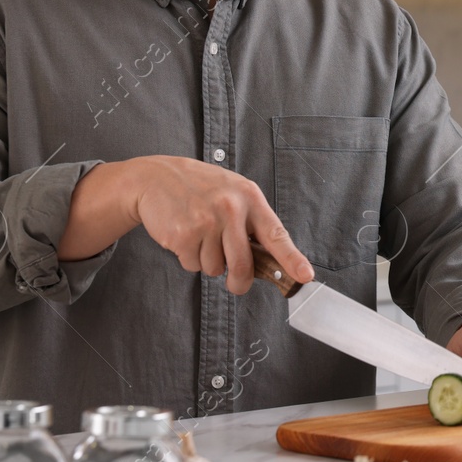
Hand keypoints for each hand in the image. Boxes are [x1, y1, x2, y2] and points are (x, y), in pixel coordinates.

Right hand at [63, 155, 313, 294]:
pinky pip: (193, 266)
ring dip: (208, 263)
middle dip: (240, 282)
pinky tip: (184, 235)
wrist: (156, 177)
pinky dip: (189, 259)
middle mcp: (230, 209)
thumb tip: (268, 262)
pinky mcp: (182, 235)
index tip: (305, 276)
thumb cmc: (201, 188)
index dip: (292, 259)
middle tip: (236, 284)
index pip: (276, 234)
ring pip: (215, 269)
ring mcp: (205, 222)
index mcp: (250, 198)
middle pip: (243, 265)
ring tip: (199, 235)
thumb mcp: (233, 193)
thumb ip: (251, 222)